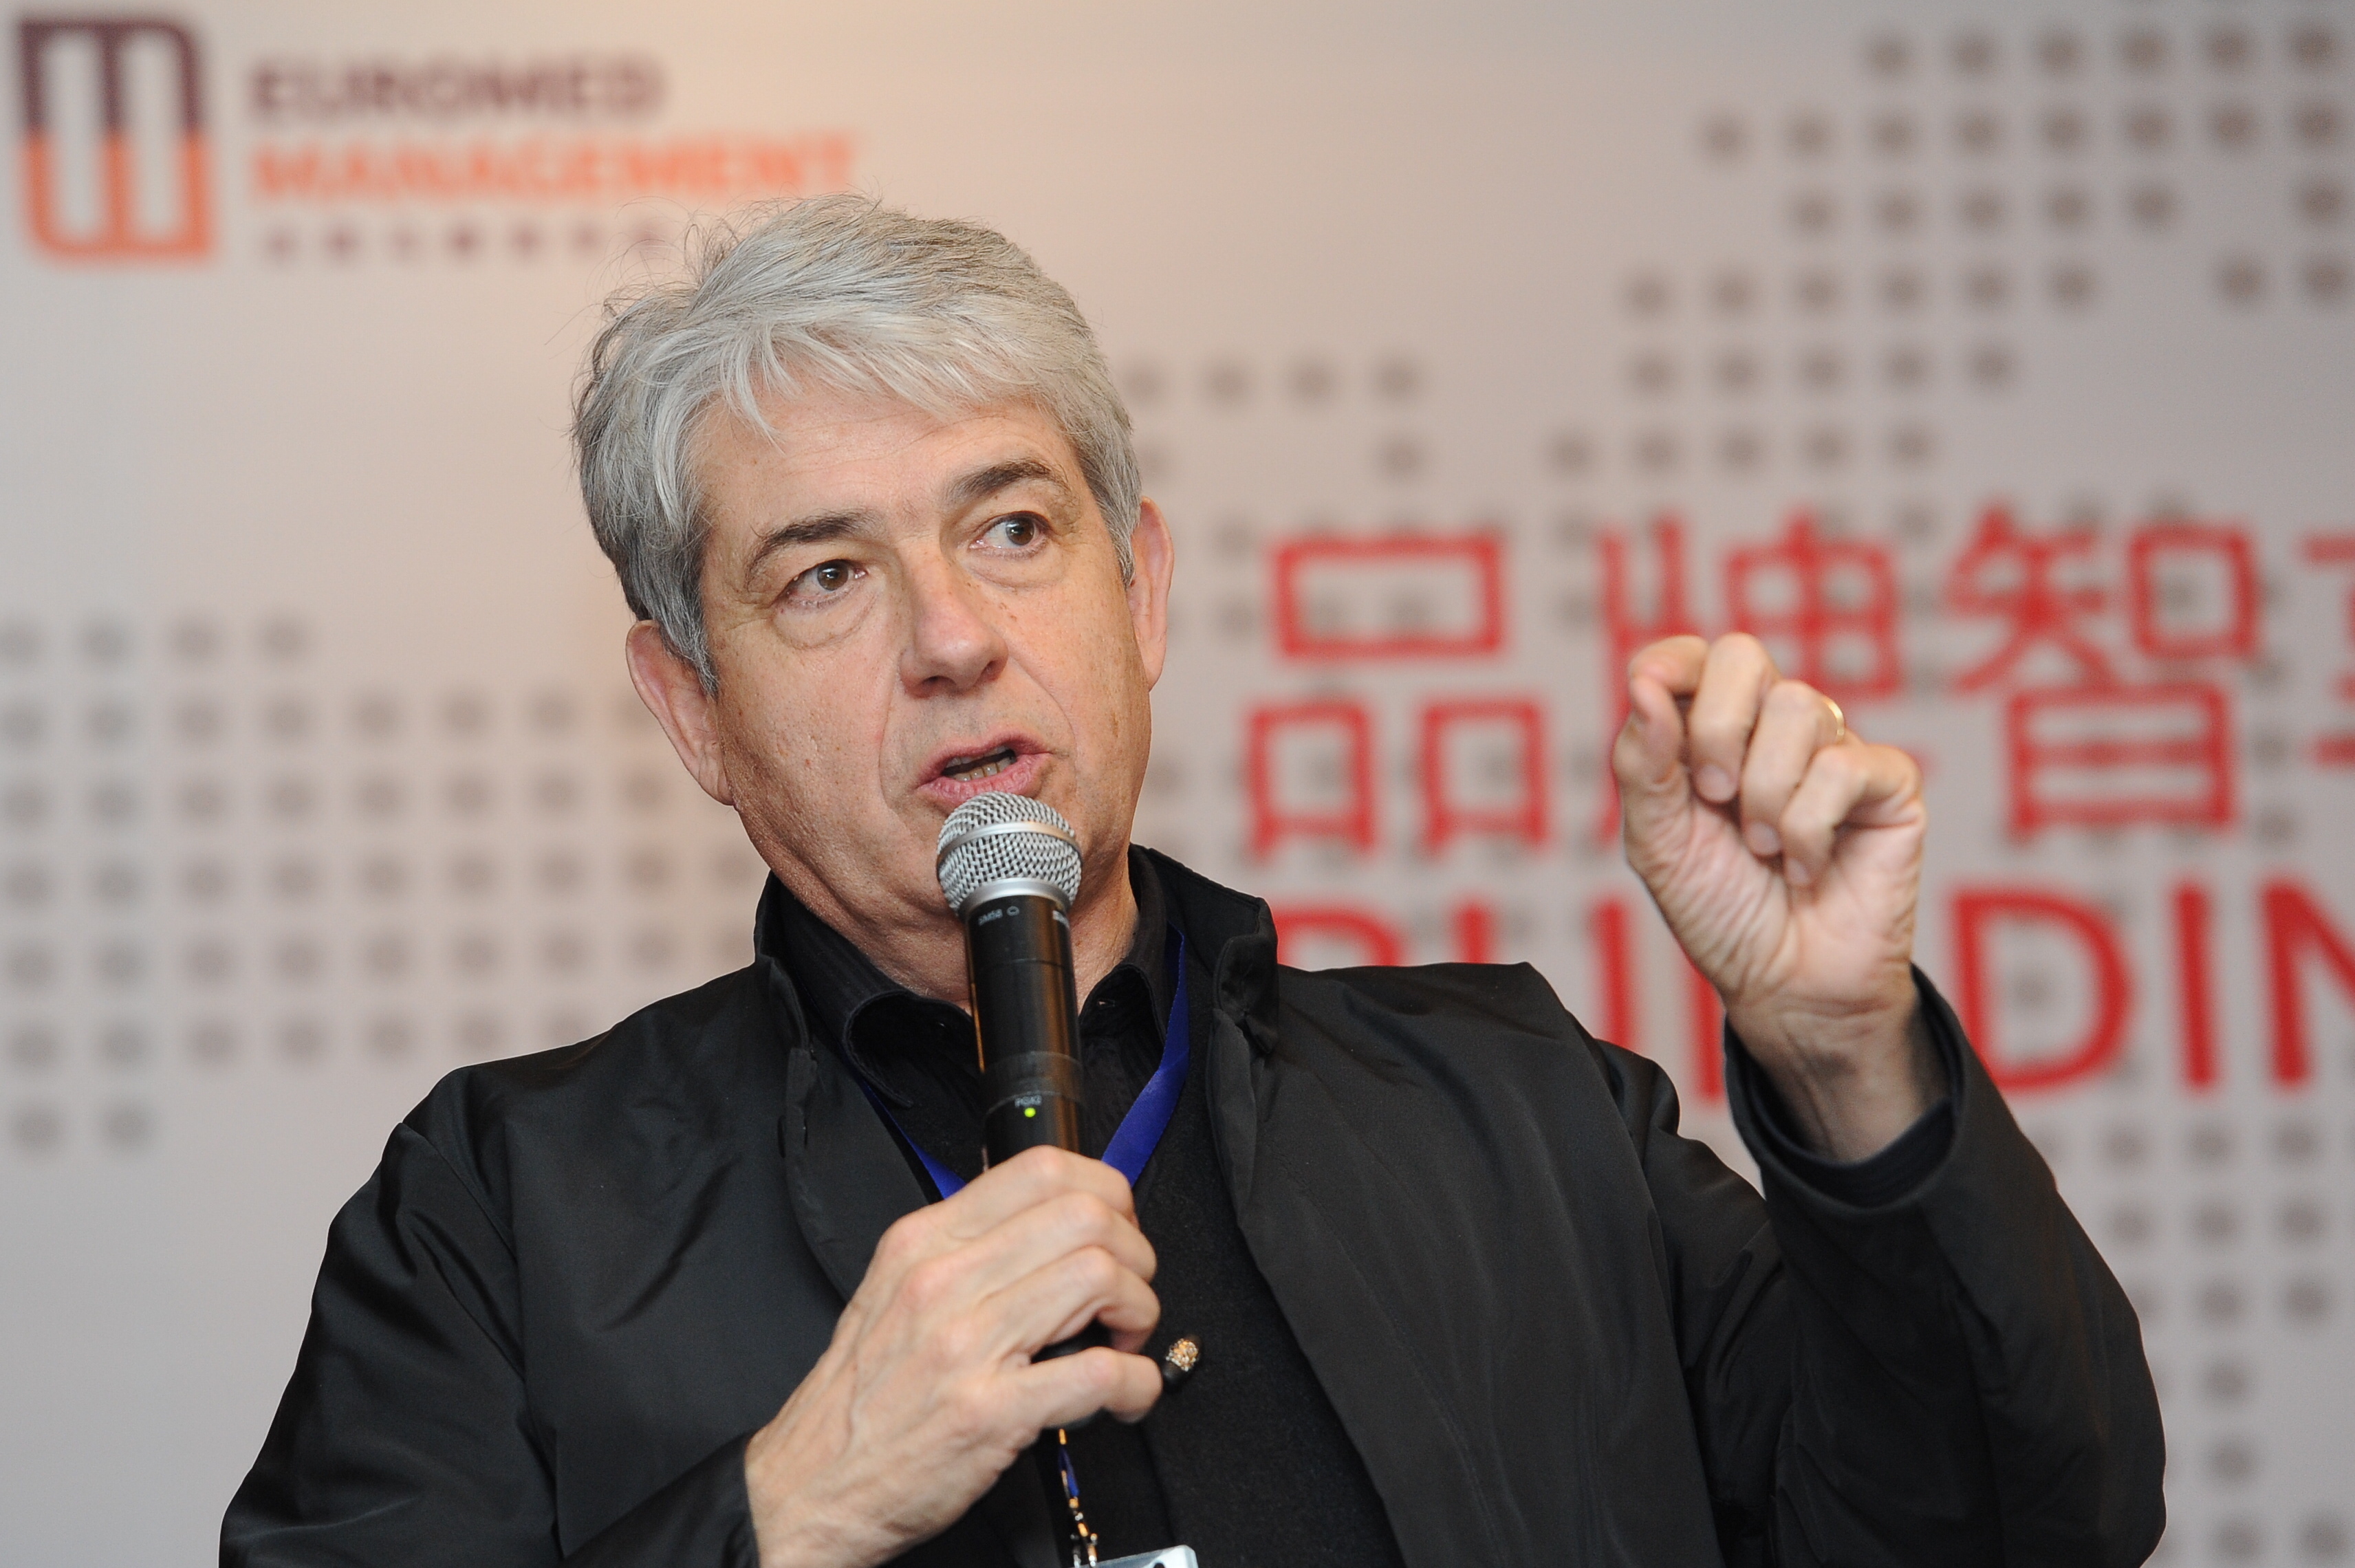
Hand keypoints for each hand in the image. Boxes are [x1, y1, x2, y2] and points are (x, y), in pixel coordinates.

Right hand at [744, 1147, 1163, 1567]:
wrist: (809, 1485)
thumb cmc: (859, 1398)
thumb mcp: (894, 1290)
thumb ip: (963, 1248)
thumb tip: (1040, 1219)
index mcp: (924, 1242)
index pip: (1041, 1170)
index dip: (1105, 1193)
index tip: (1116, 1228)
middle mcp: (944, 1280)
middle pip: (1085, 1217)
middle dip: (1134, 1252)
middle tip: (1128, 1292)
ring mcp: (966, 1345)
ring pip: (1100, 1279)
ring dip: (1140, 1310)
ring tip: (1124, 1341)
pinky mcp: (990, 1413)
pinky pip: (1099, 1374)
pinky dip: (1138, 1383)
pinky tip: (1128, 1394)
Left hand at [1612, 634, 1940, 1159]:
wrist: (1783, 988)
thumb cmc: (1720, 912)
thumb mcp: (1656, 842)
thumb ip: (1643, 763)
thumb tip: (1644, 686)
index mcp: (1715, 732)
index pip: (1695, 657)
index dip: (1671, 661)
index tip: (1651, 691)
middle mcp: (1776, 729)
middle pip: (1743, 657)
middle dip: (1716, 727)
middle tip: (1714, 796)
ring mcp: (1836, 750)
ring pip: (1798, 708)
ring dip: (1765, 794)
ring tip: (1765, 849)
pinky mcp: (1890, 784)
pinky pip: (1845, 765)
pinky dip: (1810, 826)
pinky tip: (1808, 866)